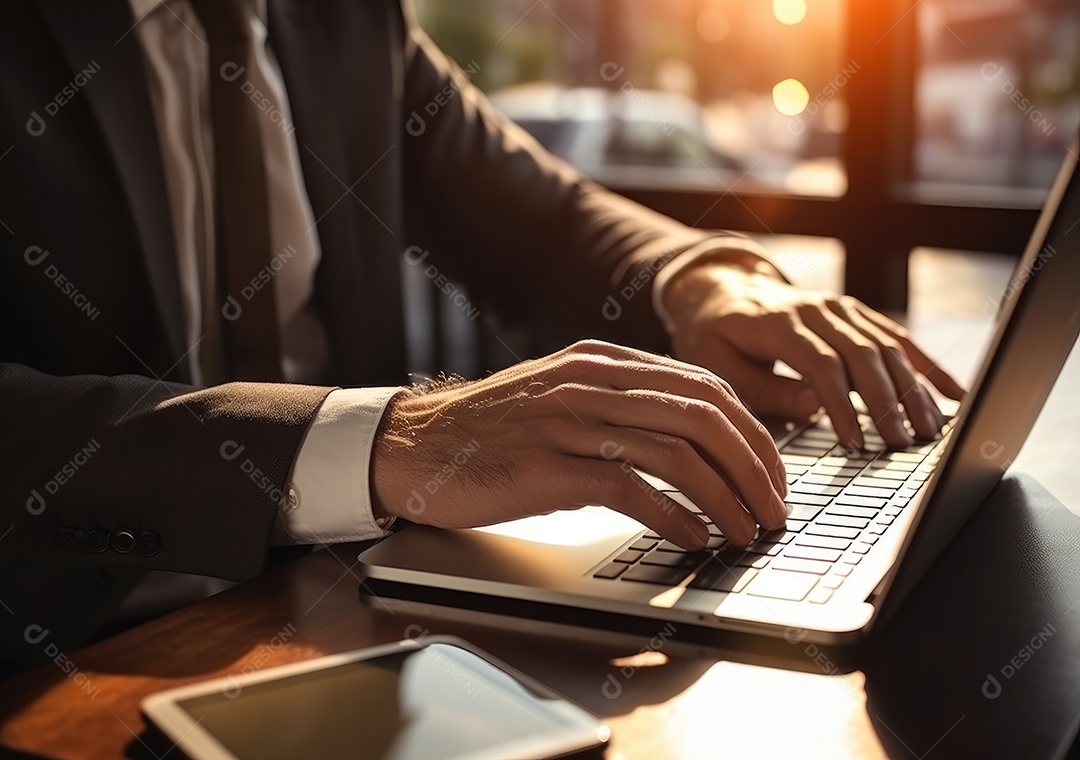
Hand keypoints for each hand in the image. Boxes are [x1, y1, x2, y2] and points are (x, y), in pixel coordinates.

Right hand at [371, 340, 787, 548]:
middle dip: (754, 466)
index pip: (704, 387)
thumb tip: (691, 446)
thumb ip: (620, 406)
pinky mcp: (548, 467)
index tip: (771, 474)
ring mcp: (569, 422)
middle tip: (775, 508)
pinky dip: (674, 516)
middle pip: (703, 415)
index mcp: (603, 361)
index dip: (751, 433)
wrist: (416, 444)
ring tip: (746, 532)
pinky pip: (631, 488)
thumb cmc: (493, 430)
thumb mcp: (562, 398)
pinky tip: (691, 538)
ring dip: (725, 498)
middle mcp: (592, 382)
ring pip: (677, 452)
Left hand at [662, 261, 965, 449]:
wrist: (722, 289)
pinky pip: (898, 338)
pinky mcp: (856, 312)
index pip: (821, 365)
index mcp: (778, 323)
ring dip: (913, 388)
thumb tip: (815, 405)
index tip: (855, 444)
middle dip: (887, 402)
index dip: (842, 406)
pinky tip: (953, 392)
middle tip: (903, 443)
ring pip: (887, 346)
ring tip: (930, 429)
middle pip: (863, 354)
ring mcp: (840, 307)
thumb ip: (764, 387)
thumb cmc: (715, 335)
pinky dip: (927, 365)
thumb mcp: (718, 364)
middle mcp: (816, 309)